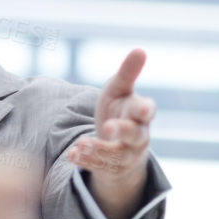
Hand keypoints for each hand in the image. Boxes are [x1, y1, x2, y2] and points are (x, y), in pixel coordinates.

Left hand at [66, 49, 154, 218]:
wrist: (117, 144)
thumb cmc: (120, 110)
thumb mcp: (120, 90)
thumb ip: (128, 73)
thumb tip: (140, 50)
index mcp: (140, 114)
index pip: (146, 111)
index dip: (146, 110)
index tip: (144, 109)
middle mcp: (138, 136)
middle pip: (135, 135)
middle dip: (122, 131)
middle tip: (106, 126)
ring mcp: (126, 155)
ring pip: (116, 155)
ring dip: (99, 149)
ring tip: (82, 143)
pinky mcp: (111, 168)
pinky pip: (100, 167)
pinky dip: (87, 161)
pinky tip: (72, 154)